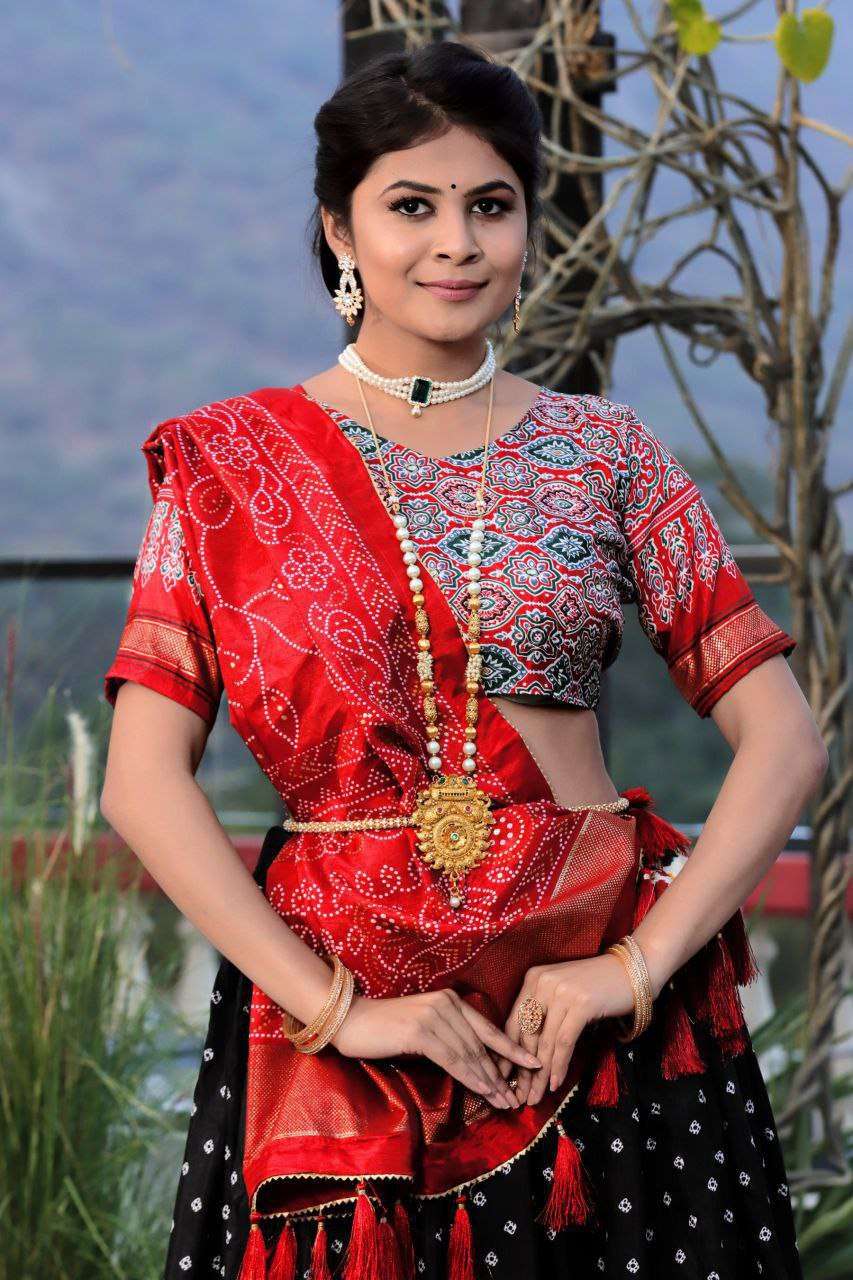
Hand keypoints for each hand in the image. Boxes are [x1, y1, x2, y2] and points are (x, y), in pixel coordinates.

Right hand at [330, 988, 543, 1109]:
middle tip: (516, 1096)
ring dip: (489, 1080)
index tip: (533, 1063)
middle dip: (501, 1073)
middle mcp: (447, 1003)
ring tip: (504, 1100)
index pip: (487, 1028)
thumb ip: (448, 1038)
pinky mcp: (421, 1030)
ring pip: (470, 1054)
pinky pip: (452, 1058)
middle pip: (481, 1045)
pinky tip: (482, 1090)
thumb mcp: (423, 1028)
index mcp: (451, 1000)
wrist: (351, 1020)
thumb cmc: (385, 1028)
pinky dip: (470, 1076)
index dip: (512, 1048)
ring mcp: (434, 1015)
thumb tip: (474, 1065)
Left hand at [492, 955, 635, 1106]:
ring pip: (545, 1042)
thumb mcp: (562, 993)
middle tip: (522, 1095)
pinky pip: (564, 1042)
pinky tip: (556, 1083)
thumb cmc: (595, 986)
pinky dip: (559, 1066)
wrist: (630, 971)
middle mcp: (543, 982)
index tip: (507, 1077)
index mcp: (533, 978)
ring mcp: (562, 992)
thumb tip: (528, 1053)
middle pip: (527, 1034)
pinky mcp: (581, 1004)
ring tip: (536, 1096)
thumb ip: (544, 1013)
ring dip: (540, 1075)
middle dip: (523, 1069)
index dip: (509, 1053)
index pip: (514, 1021)